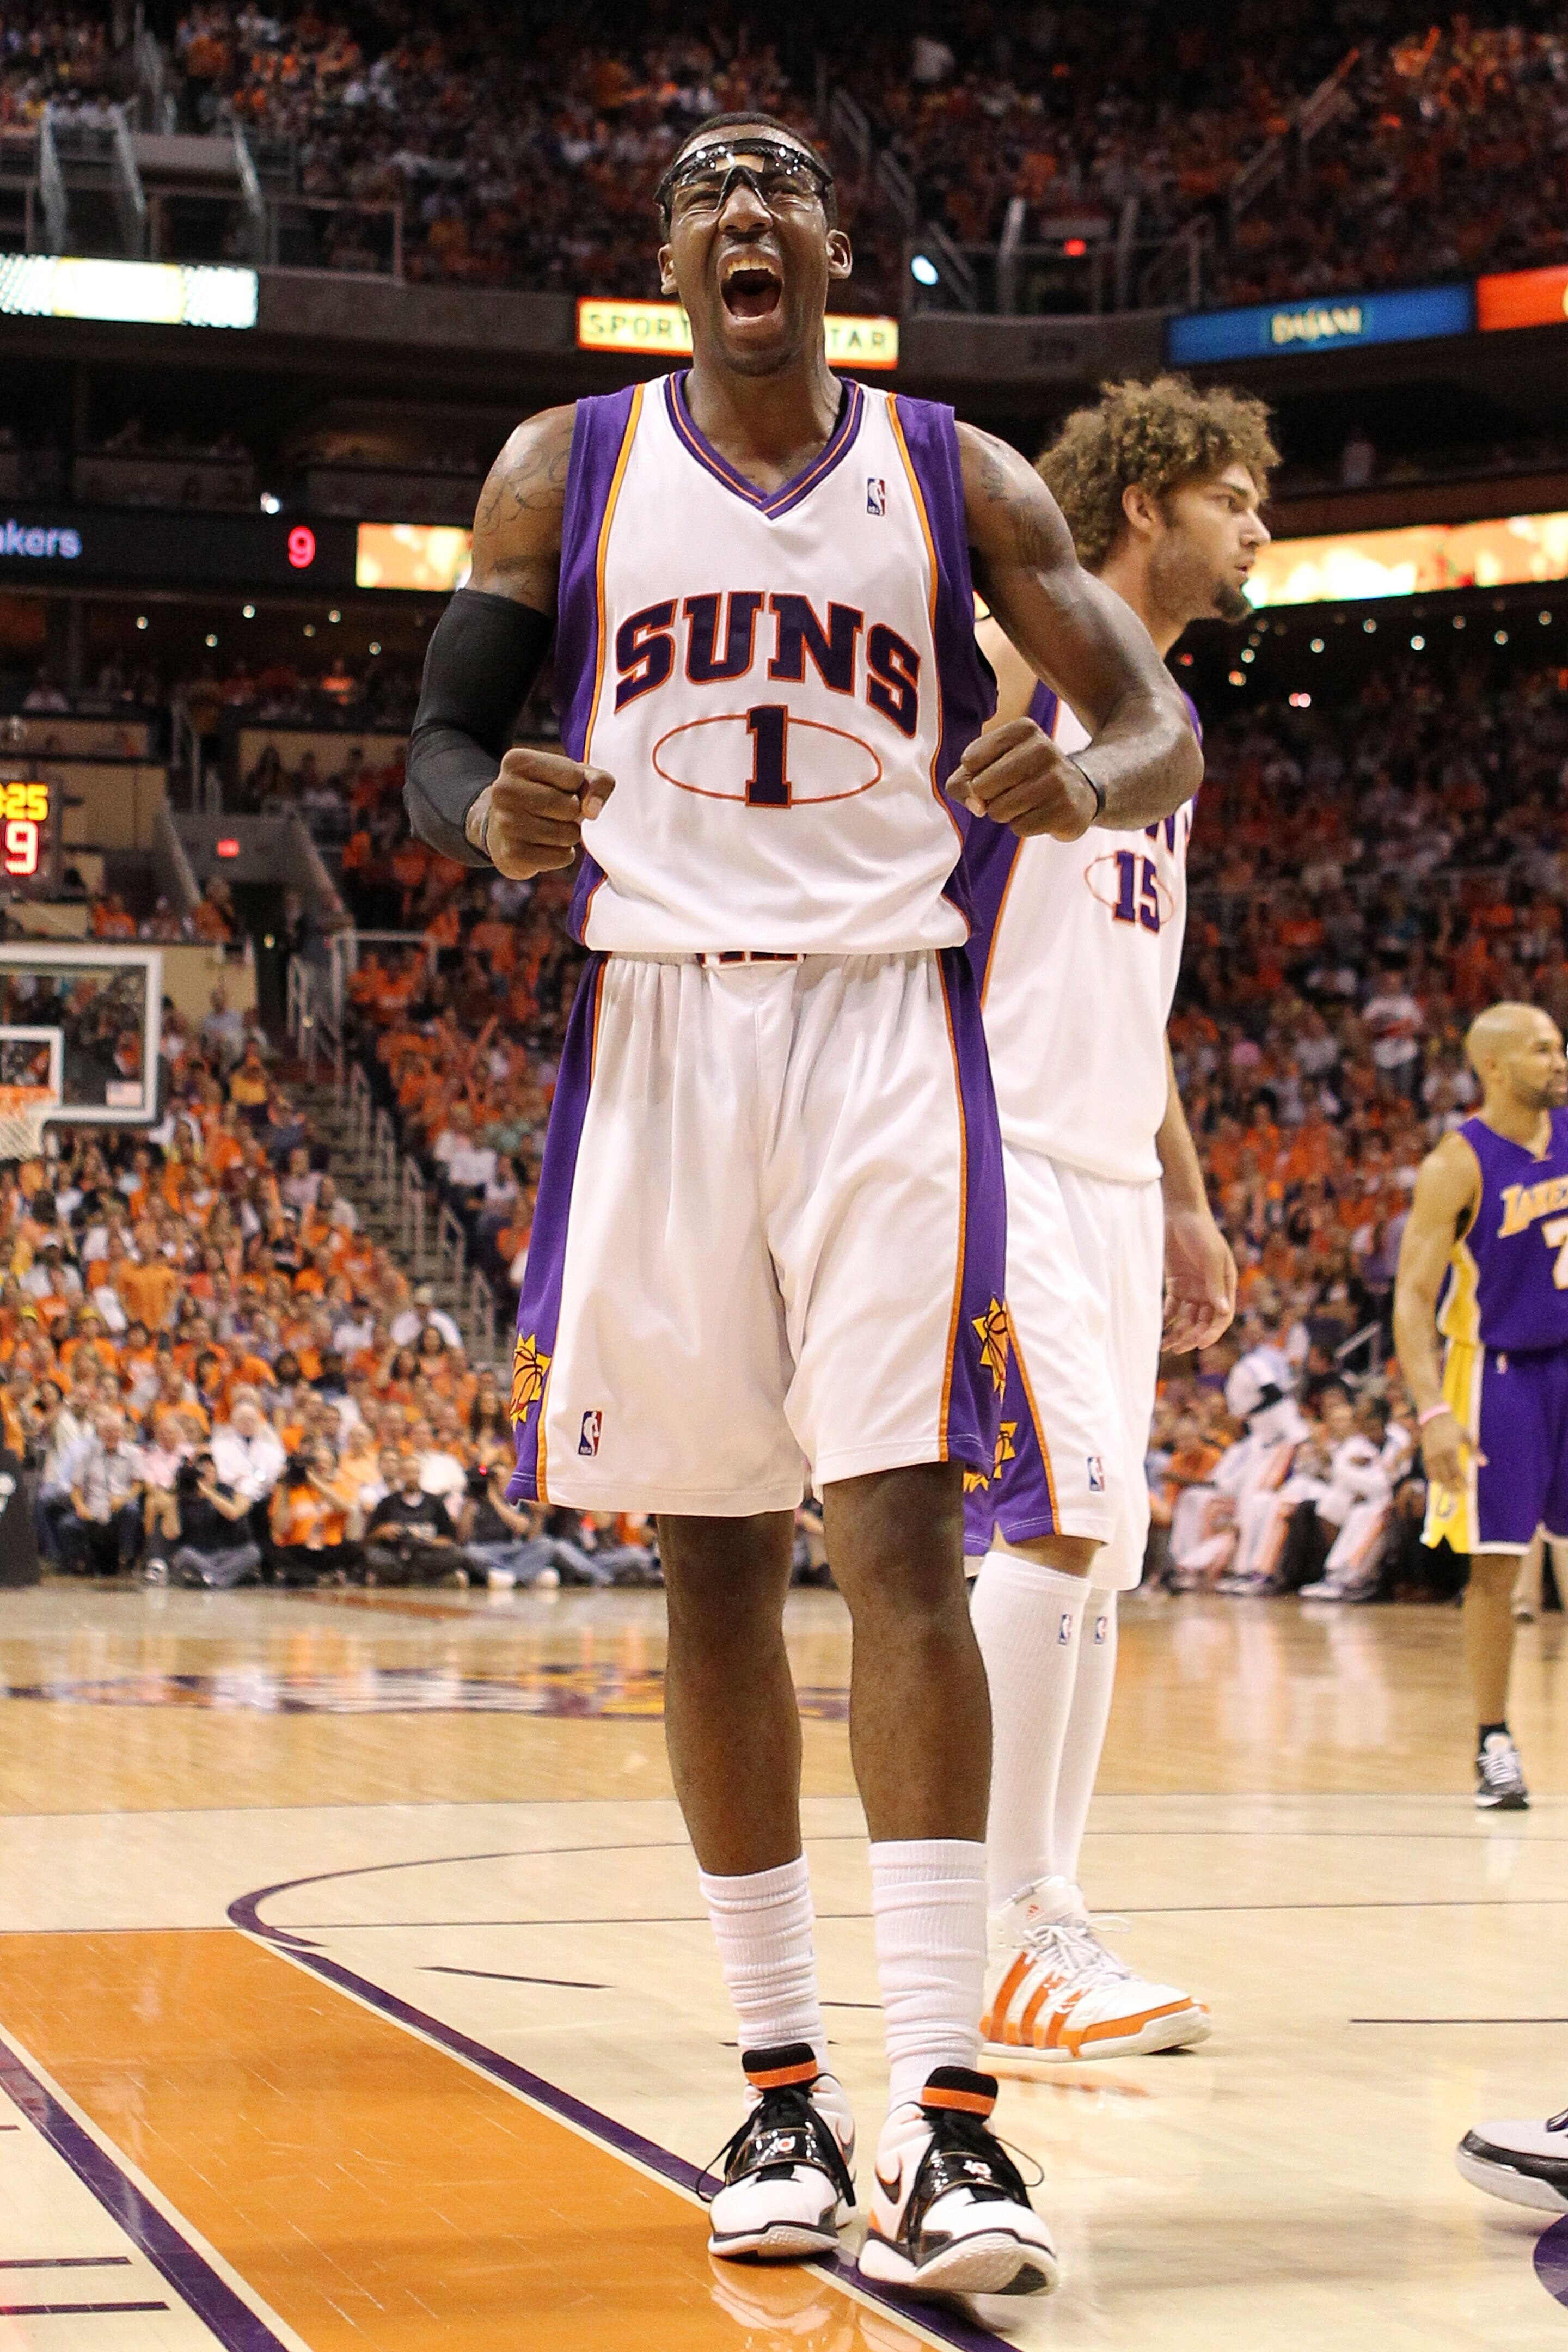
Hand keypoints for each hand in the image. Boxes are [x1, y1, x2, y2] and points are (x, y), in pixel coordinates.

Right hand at [467, 746, 615, 878]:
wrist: (502, 827)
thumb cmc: (544, 794)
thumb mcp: (572, 776)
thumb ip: (597, 781)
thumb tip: (592, 810)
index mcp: (517, 761)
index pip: (574, 776)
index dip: (576, 786)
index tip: (557, 788)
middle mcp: (504, 789)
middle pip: (572, 807)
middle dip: (574, 813)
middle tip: (554, 812)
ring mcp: (505, 823)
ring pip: (568, 834)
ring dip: (568, 834)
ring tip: (548, 828)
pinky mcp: (511, 855)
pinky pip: (562, 857)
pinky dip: (562, 855)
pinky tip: (543, 846)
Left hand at [949, 717, 1097, 840]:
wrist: (1078, 792)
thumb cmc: (1022, 777)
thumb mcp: (990, 765)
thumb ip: (963, 782)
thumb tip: (976, 805)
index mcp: (1023, 729)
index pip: (970, 759)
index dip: (976, 775)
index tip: (997, 771)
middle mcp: (1043, 748)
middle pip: (981, 786)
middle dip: (989, 797)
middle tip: (1012, 790)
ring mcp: (1057, 779)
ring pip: (998, 810)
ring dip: (1005, 813)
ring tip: (1026, 802)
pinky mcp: (1064, 809)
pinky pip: (1018, 828)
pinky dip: (1023, 826)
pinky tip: (1040, 813)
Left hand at [1163, 1205, 1236, 1352]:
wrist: (1179, 1212)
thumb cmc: (1201, 1231)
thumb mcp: (1211, 1256)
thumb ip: (1215, 1284)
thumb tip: (1222, 1311)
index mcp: (1225, 1285)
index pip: (1222, 1316)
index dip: (1213, 1332)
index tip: (1200, 1344)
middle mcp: (1210, 1291)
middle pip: (1203, 1321)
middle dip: (1192, 1336)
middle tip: (1178, 1348)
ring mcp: (1193, 1289)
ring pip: (1188, 1318)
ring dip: (1179, 1332)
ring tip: (1166, 1346)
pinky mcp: (1176, 1285)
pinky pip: (1173, 1309)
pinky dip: (1167, 1320)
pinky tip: (1160, 1332)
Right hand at [1420, 1407, 1479, 1496]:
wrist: (1434, 1418)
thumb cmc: (1453, 1427)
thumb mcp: (1466, 1437)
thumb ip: (1475, 1452)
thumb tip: (1484, 1464)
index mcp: (1451, 1451)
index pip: (1457, 1472)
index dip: (1463, 1482)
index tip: (1469, 1489)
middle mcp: (1440, 1455)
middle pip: (1447, 1478)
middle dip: (1454, 1488)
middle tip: (1461, 1495)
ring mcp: (1431, 1456)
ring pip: (1437, 1477)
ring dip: (1445, 1486)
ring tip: (1452, 1491)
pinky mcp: (1426, 1456)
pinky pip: (1430, 1472)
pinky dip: (1435, 1479)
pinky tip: (1442, 1482)